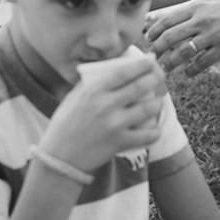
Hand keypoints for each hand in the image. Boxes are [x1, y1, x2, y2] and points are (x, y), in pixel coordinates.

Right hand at [40, 55, 166, 172]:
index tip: (151, 61)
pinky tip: (156, 129)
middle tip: (161, 77)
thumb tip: (110, 71)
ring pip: (148, 109)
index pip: (124, 72)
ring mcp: (114, 124)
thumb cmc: (64, 125)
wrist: (59, 158)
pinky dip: (155, 132)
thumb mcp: (73, 98)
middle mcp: (105, 105)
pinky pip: (146, 135)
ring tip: (159, 102)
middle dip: (156, 78)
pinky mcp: (119, 142)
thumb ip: (91, 85)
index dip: (142, 65)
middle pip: (141, 86)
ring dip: (158, 103)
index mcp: (93, 91)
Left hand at [144, 0, 219, 75]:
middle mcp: (203, 20)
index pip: (167, 20)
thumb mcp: (211, 3)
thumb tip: (163, 17)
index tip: (147, 40)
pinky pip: (202, 63)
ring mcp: (214, 35)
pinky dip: (192, 70)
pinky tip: (188, 73)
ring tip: (165, 69)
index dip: (153, 32)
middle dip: (157, 49)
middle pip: (170, 37)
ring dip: (170, 63)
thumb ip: (188, 12)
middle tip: (151, 57)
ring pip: (183, 52)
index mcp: (197, 7)